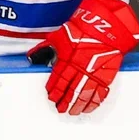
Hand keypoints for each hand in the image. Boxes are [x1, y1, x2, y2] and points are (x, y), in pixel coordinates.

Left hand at [27, 0, 138, 115]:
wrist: (104, 28)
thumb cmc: (81, 30)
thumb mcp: (57, 37)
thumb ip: (44, 49)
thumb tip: (32, 58)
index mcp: (67, 60)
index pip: (58, 79)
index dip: (54, 89)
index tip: (50, 96)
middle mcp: (80, 69)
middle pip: (70, 89)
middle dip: (64, 100)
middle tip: (60, 108)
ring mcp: (94, 73)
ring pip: (84, 94)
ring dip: (78, 104)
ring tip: (72, 111)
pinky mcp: (106, 75)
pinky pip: (100, 92)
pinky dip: (94, 101)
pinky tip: (89, 107)